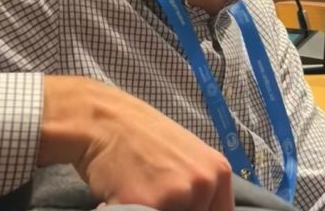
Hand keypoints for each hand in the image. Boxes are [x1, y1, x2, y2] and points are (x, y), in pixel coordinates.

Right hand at [40, 76, 233, 210]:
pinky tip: (123, 196)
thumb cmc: (144, 140)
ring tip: (140, 194)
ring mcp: (178, 193)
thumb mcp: (188, 161)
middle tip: (155, 194)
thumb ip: (200, 188)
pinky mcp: (147, 204)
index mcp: (219, 172)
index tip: (185, 208)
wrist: (105, 123)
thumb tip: (201, 209)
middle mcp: (205, 182)